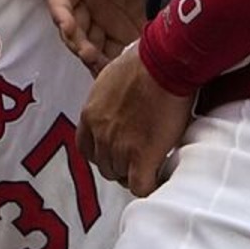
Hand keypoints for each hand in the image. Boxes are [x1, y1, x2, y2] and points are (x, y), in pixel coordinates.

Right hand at [49, 0, 146, 73]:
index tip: (66, 25)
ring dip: (92, 58)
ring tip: (104, 68)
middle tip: (89, 54)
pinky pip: (110, 53)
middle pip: (72, 28)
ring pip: (88, 45)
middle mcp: (84, 4)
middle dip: (77, 43)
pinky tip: (118, 72)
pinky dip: (111, 64)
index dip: (59, 13)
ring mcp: (99, 21)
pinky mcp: (117, 34)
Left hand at [78, 46, 191, 197]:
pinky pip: (140, 186)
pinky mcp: (141, 157)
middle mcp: (100, 134)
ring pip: (121, 176)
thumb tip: (121, 104)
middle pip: (104, 165)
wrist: (163, 63)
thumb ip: (110, 100)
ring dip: (136, 173)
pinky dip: (150, 187)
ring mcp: (119, 147)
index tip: (117, 151)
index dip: (103, 152)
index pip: (86, 148)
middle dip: (120, 164)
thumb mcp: (112, 77)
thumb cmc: (144, 61)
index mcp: (91, 114)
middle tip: (139, 158)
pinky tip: (159, 180)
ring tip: (153, 165)